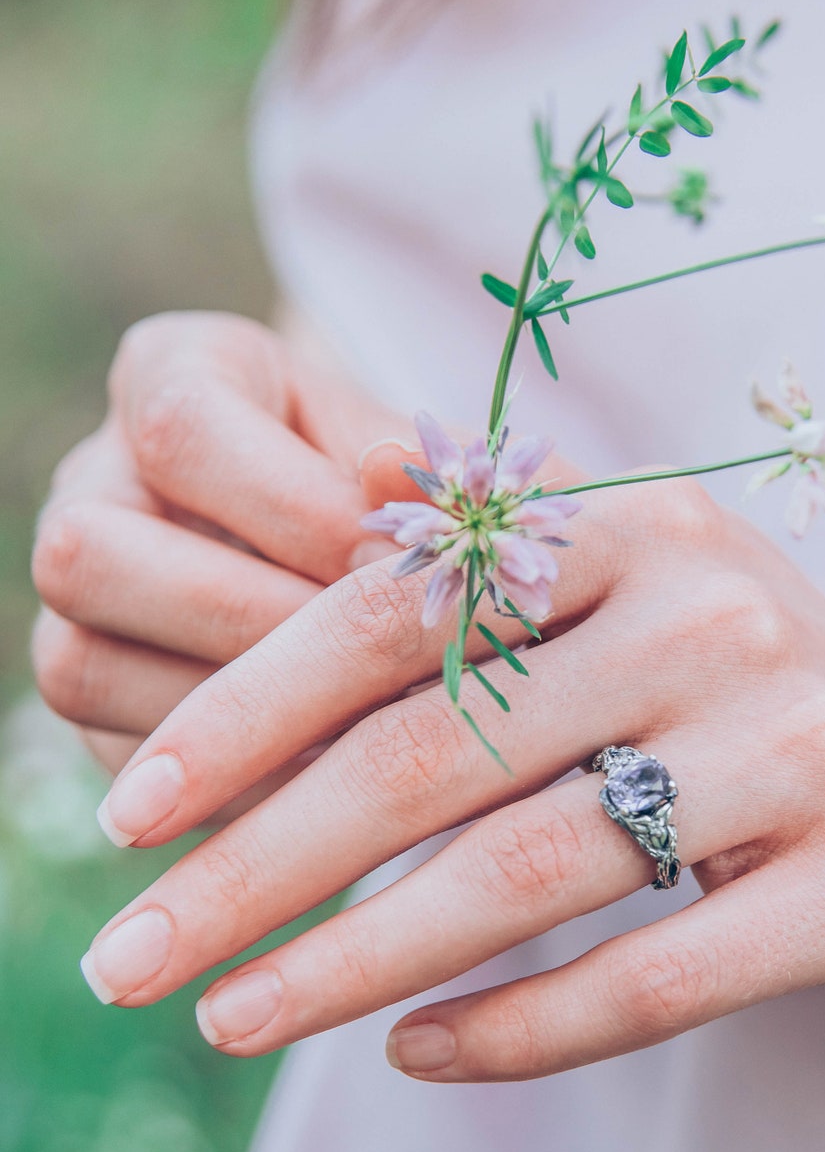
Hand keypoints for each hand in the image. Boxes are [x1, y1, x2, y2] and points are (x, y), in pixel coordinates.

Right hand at [31, 309, 407, 792]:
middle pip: (87, 548)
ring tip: (354, 725)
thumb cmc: (407, 494)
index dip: (296, 510)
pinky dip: (226, 775)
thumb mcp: (423, 463)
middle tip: (370, 663)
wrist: (374, 555)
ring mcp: (75, 594)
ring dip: (226, 710)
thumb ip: (422, 472)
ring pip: (77, 662)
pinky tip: (323, 775)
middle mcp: (94, 478)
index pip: (184, 429)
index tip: (395, 569)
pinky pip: (119, 754)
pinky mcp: (92, 689)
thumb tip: (394, 471)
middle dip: (248, 618)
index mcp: (173, 376)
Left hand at [77, 462, 824, 1081]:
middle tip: (131, 957)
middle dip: (258, 866)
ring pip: (528, 874)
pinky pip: (653, 975)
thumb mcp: (631, 599)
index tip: (131, 815)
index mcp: (637, 522)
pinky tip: (417, 1054)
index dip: (247, 711)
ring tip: (235, 1019)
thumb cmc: (754, 686)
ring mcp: (801, 746)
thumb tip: (274, 632)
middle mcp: (718, 615)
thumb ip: (481, 595)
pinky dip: (517, 1030)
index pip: (400, 609)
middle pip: (439, 752)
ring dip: (354, 966)